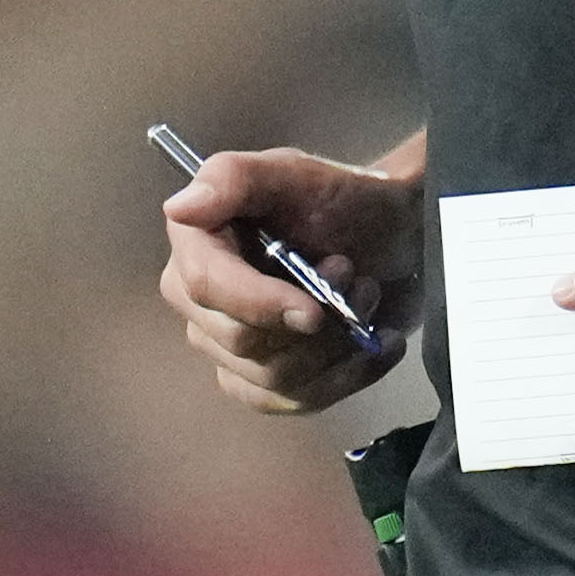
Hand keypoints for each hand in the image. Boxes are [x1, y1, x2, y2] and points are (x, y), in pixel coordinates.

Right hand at [159, 146, 422, 416]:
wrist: (394, 235)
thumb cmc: (343, 199)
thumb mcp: (296, 174)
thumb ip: (235, 178)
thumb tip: (180, 209)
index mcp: (198, 241)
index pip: (207, 286)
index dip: (259, 303)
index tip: (314, 309)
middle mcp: (200, 297)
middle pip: (240, 340)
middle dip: (313, 320)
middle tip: (356, 278)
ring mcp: (229, 343)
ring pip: (273, 377)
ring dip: (337, 345)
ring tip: (369, 297)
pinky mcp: (262, 379)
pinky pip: (292, 401)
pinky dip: (345, 377)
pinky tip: (377, 346)